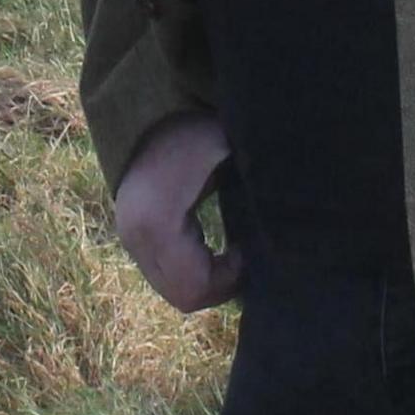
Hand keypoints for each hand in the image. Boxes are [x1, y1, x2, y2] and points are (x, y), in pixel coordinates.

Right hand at [113, 114, 239, 311]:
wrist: (152, 118)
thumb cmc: (196, 132)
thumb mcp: (228, 153)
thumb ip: (255, 188)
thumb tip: (285, 230)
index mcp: (158, 221)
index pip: (194, 287)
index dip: (228, 280)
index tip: (246, 250)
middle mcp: (136, 237)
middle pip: (183, 296)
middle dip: (219, 285)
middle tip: (242, 258)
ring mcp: (130, 240)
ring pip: (172, 290)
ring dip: (205, 279)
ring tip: (228, 254)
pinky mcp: (131, 238)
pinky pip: (164, 276)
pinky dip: (191, 271)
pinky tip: (209, 248)